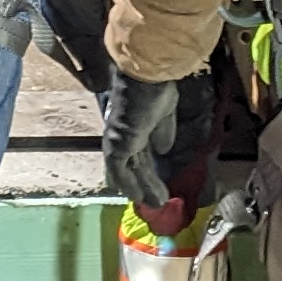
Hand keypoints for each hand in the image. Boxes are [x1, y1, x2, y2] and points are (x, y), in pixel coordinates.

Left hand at [103, 70, 207, 216]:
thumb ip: (162, 132)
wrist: (148, 77)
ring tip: (157, 203)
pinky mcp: (117, 146)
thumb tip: (163, 149)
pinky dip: (130, 186)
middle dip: (146, 184)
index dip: (146, 170)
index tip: (157, 183)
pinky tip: (140, 198)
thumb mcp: (164, 113)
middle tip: (157, 200)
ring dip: (142, 189)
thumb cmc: (156, 87)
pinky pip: (121, 172)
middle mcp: (121, 135)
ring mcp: (117, 141)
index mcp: (131, 126)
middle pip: (133, 165)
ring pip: (129, 172)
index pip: (137, 153)